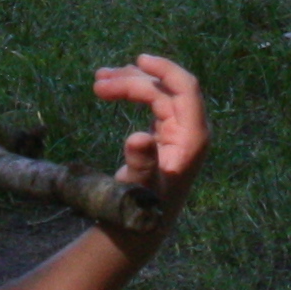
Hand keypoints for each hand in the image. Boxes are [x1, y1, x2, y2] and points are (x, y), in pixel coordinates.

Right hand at [90, 54, 207, 223]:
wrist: (139, 230)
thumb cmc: (141, 213)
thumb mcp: (139, 190)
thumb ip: (141, 164)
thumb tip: (138, 137)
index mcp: (193, 139)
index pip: (187, 91)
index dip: (166, 70)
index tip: (139, 59)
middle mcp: (190, 131)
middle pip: (166, 89)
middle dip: (134, 80)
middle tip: (98, 83)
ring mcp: (179, 131)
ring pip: (157, 93)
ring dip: (129, 83)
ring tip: (98, 82)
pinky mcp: (166, 134)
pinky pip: (152, 102)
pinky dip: (130, 93)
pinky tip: (110, 89)